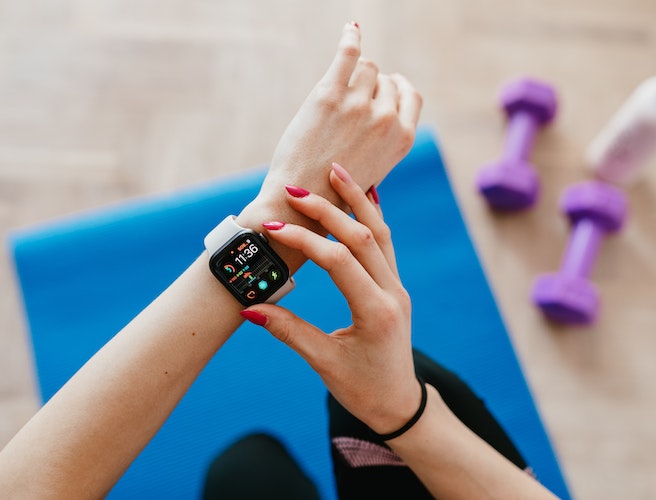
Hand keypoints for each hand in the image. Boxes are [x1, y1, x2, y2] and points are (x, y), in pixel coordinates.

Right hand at [240, 163, 421, 434]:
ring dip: (357, 200)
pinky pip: (386, 243)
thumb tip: (249, 308)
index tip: (272, 229)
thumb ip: (289, 331)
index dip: (304, 241)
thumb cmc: (363, 389)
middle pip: (362, 237)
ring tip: (337, 171)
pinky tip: (364, 195)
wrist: (399, 403)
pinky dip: (372, 217)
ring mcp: (397, 287)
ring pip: (380, 233)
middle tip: (297, 189)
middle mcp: (392, 293)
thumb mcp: (324, 363)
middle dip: (328, 209)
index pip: (337, 261)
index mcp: (375, 312)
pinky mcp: (394, 287)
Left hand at [249, 22, 422, 217]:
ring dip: (354, 74)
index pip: (410, 95)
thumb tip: (387, 121)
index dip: (396, 89)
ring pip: (366, 67)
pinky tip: (351, 30)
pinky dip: (350, 38)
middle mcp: (386, 119)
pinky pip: (348, 54)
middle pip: (385, 80)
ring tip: (338, 91)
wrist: (302, 199)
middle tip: (350, 102)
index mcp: (403, 139)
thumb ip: (384, 143)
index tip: (386, 85)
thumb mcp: (374, 171)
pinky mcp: (330, 95)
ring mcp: (359, 105)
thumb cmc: (334, 190)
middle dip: (370, 86)